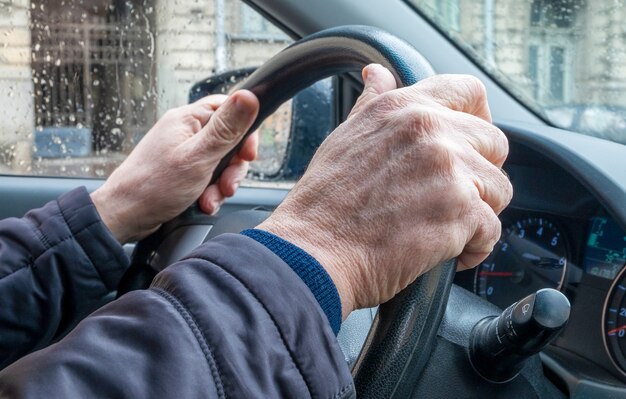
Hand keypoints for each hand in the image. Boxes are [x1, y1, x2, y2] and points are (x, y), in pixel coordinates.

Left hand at [91, 91, 259, 242]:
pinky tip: (203, 202)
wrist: (123, 216)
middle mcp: (185, 131)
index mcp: (187, 119)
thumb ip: (226, 129)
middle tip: (226, 184)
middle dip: (232, 168)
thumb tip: (249, 96)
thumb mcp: (198, 157)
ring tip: (210, 199)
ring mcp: (183, 151)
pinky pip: (208, 176)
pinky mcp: (181, 170)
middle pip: (228, 140)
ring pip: (220, 162)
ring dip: (221, 184)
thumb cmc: (153, 187)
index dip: (245, 132)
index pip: (229, 109)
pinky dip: (210, 192)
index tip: (247, 155)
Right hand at [257, 64, 511, 318]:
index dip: (479, 117)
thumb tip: (379, 75)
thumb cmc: (323, 203)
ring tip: (445, 228)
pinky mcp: (460, 212)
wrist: (313, 252)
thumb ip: (373, 104)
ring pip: (499, 189)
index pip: (469, 91)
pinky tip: (447, 252)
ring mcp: (449, 170)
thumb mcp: (345, 137)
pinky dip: (475, 247)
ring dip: (479, 212)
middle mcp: (430, 130)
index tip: (472, 141)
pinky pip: (493, 230)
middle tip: (450, 197)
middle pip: (494, 144)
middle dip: (479, 174)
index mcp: (404, 108)